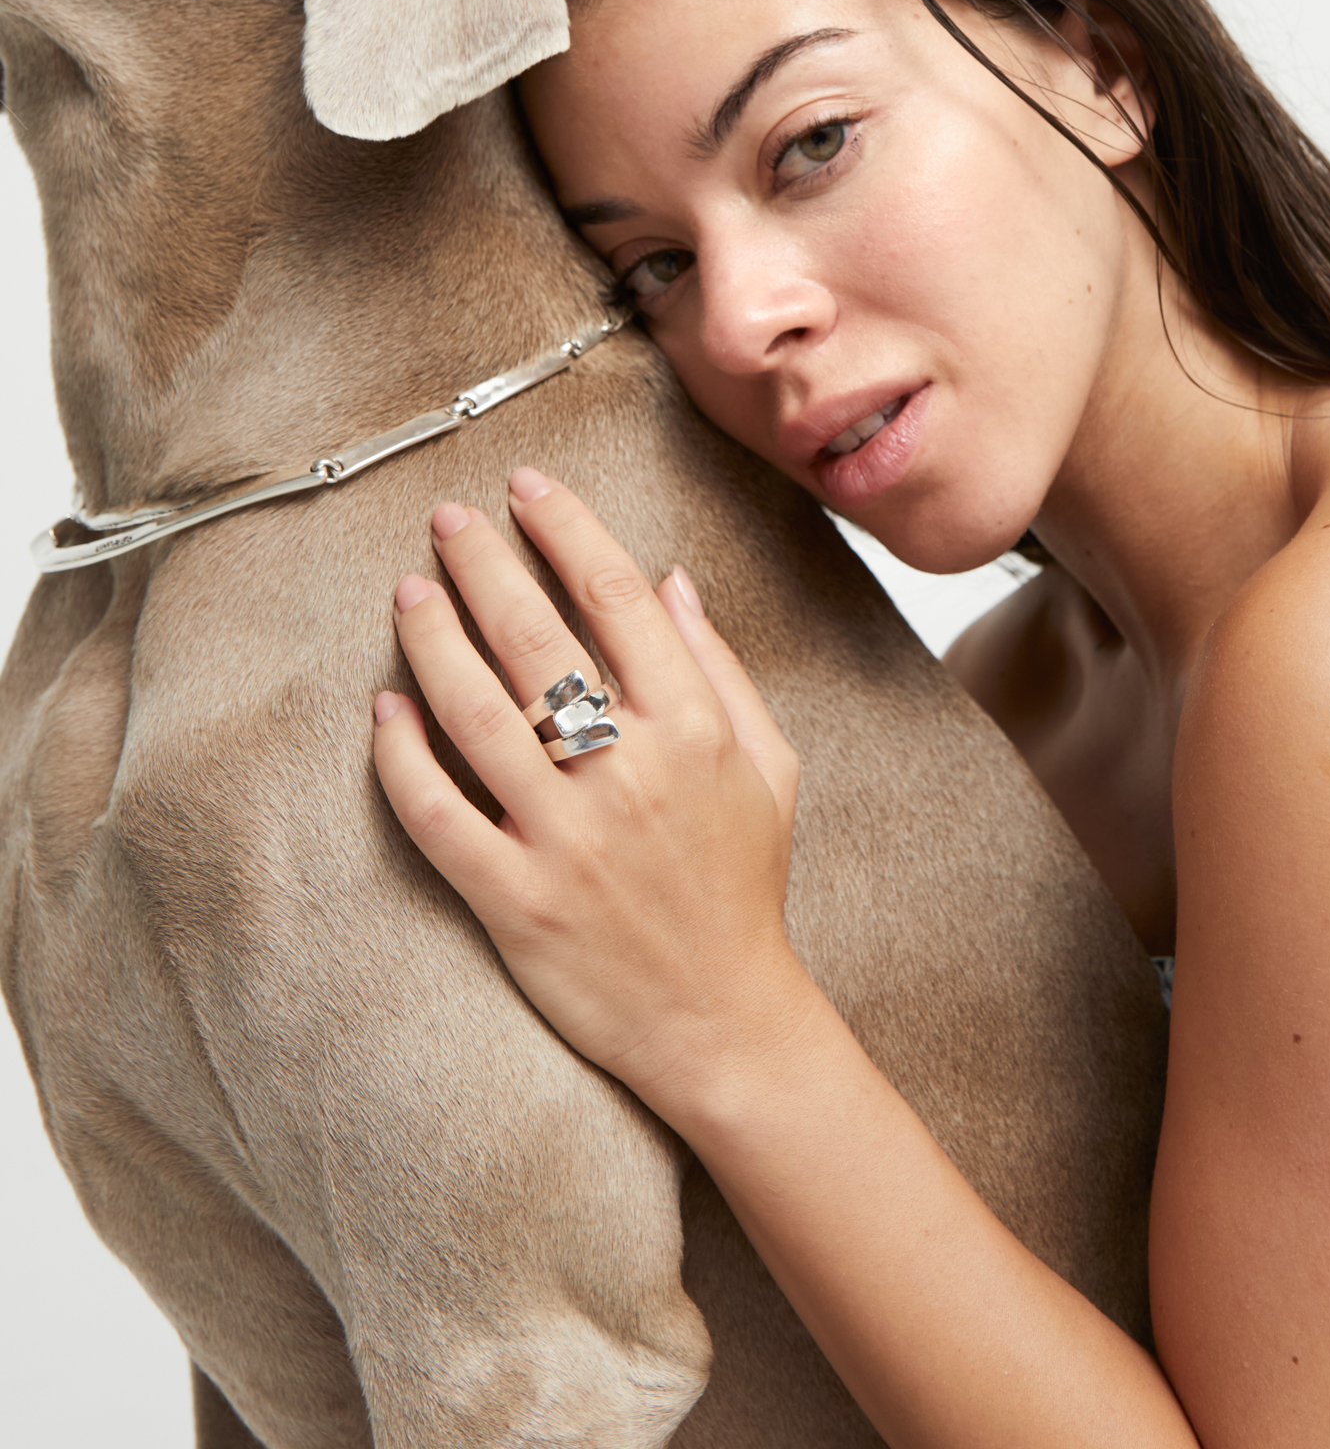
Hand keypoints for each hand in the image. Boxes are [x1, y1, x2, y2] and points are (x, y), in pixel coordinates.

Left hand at [372, 468, 806, 1119]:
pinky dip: (403, 762)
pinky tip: (383, 712)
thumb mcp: (769, 766)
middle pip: (536, 637)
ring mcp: (566, 838)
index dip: (564, 527)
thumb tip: (671, 580)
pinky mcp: (515, 901)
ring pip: (477, 715)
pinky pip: (440, 817)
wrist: (722, 1019)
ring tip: (406, 591)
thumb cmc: (743, 886)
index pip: (615, 596)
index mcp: (691, 729)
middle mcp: (628, 773)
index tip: (526, 486)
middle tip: (445, 519)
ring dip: (432, 641)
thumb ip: (721, 668)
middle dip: (481, 562)